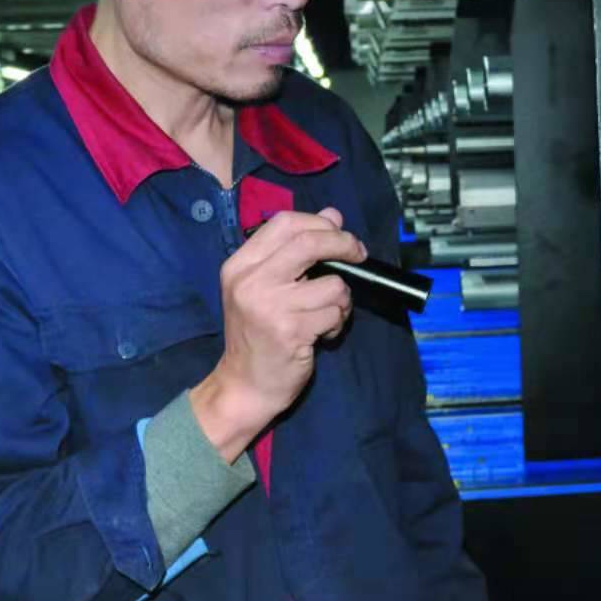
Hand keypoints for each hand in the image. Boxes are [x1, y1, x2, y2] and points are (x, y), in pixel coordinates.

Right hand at [190, 207, 365, 461]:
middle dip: (344, 244)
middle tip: (359, 255)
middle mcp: (250, 281)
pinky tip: (323, 333)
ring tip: (329, 314)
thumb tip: (333, 215)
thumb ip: (295, 251)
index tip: (340, 234)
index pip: (284, 223)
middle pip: (309, 242)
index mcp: (240, 265)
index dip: (320, 223)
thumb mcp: (266, 287)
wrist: (244, 384)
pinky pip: (335, 312)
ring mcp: (270, 306)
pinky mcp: (291, 331)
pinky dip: (338, 321)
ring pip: (333, 283)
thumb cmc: (257, 334)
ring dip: (343, 299)